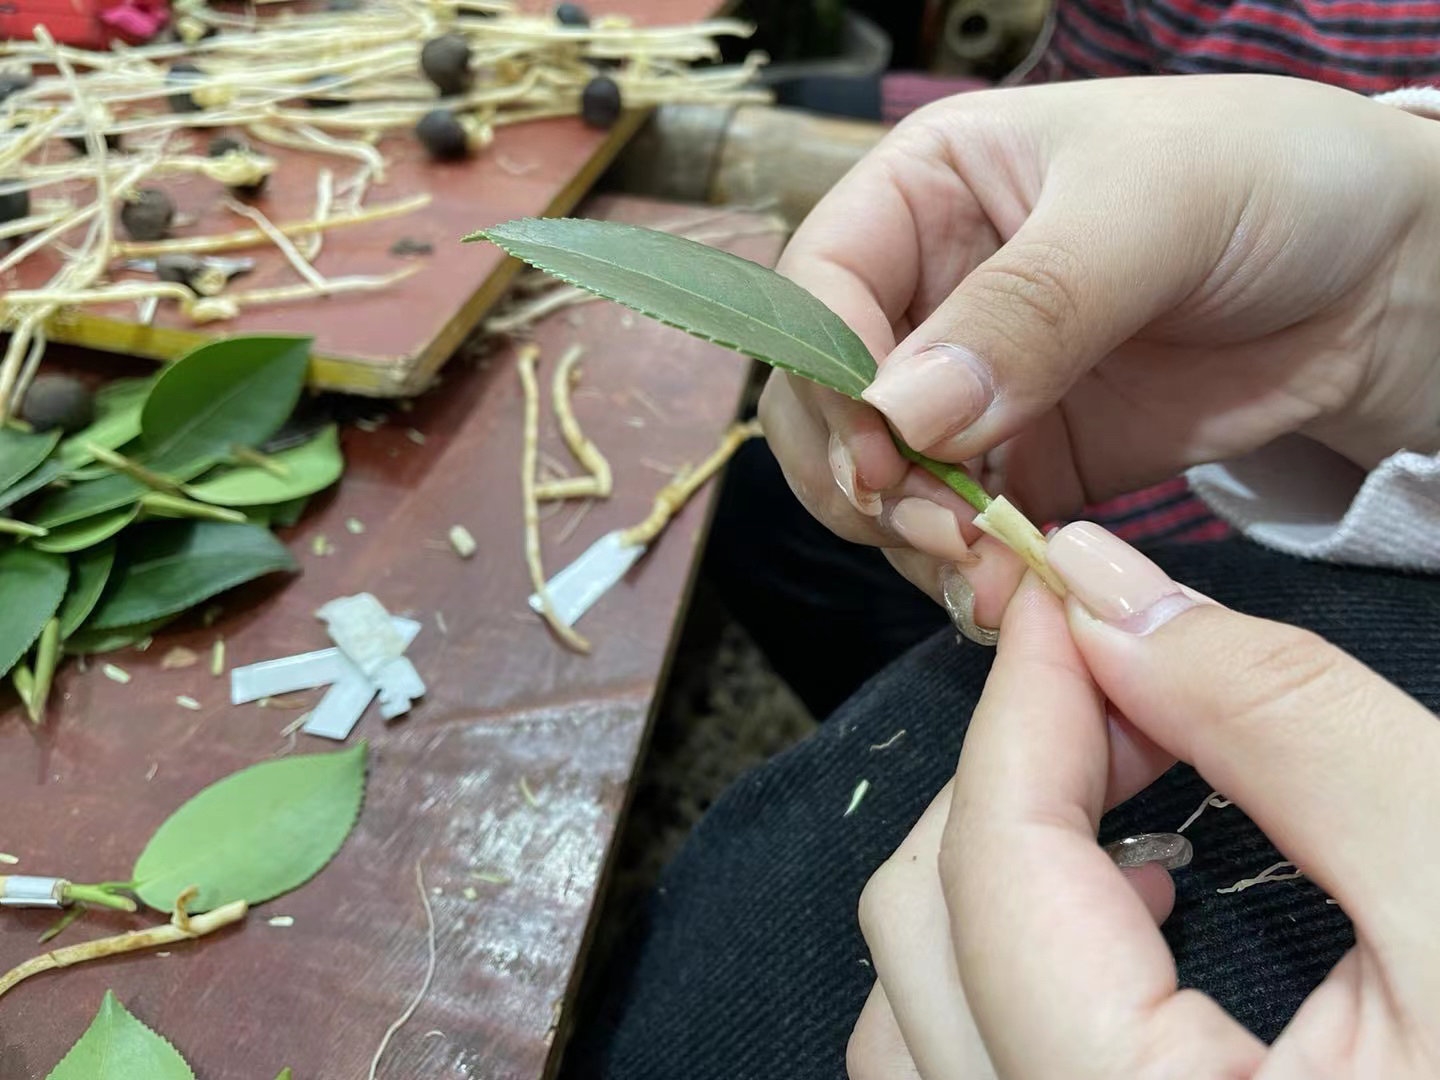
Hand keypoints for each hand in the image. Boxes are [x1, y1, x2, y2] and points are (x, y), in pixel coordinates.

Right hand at [762, 75, 1439, 617]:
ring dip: (909, 537)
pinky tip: (1007, 589)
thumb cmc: (1270, 181)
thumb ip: (1027, 306)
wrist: (1382, 276)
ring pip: (877, 479)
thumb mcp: (1149, 206)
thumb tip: (902, 414)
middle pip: (825, 401)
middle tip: (936, 529)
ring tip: (985, 571)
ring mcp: (969, 386)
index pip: (819, 287)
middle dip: (860, 475)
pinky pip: (956, 528)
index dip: (827, 376)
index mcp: (925, 189)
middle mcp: (925, 290)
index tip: (879, 453)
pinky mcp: (1023, 463)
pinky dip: (967, 568)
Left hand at [851, 523, 1439, 1078]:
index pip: (995, 876)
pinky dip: (1012, 964)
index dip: (1025, 704)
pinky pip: (971, 1073)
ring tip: (1127, 802)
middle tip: (1127, 690)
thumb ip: (1288, 731)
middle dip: (1010, 779)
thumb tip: (1112, 594)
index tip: (1069, 591)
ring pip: (919, 1020)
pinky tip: (1138, 920)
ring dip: (994, 873)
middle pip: (924, 940)